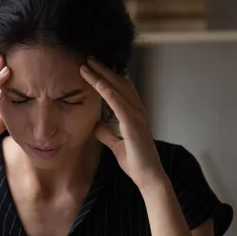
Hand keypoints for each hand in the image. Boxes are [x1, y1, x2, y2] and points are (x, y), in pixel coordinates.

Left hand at [80, 58, 165, 191]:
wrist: (148, 177)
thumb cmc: (136, 163)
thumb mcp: (116, 145)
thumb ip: (108, 134)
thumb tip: (97, 126)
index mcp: (135, 115)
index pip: (121, 89)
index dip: (108, 77)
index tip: (94, 68)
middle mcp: (138, 111)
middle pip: (119, 83)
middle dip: (103, 70)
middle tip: (88, 58)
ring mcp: (137, 117)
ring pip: (118, 89)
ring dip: (102, 75)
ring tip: (87, 64)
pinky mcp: (133, 125)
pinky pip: (119, 104)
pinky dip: (108, 91)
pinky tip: (98, 82)